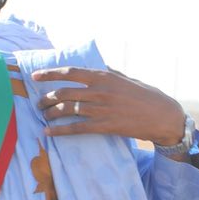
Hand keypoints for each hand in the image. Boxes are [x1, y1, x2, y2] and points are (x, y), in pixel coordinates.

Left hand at [29, 66, 185, 145]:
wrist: (163, 116)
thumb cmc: (147, 95)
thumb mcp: (126, 78)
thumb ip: (108, 73)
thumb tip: (94, 67)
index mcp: (104, 77)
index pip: (70, 73)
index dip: (50, 74)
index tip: (35, 76)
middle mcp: (99, 91)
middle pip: (64, 93)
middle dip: (46, 97)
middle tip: (39, 102)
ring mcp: (101, 110)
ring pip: (67, 110)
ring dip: (51, 113)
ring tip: (44, 115)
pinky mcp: (105, 126)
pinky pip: (76, 128)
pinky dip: (60, 130)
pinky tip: (49, 132)